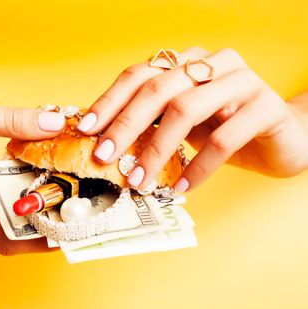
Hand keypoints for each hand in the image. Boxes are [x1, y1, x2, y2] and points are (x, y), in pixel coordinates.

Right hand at [0, 79, 65, 254]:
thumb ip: (9, 121)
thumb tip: (53, 122)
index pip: (3, 237)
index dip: (38, 239)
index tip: (68, 230)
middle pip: (9, 226)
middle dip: (43, 218)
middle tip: (78, 205)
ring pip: (6, 207)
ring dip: (34, 198)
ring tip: (68, 187)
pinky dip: (20, 179)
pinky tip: (42, 165)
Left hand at [77, 47, 307, 191]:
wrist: (281, 139)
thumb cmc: (222, 130)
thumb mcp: (181, 123)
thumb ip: (151, 122)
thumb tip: (101, 142)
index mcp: (187, 62)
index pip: (139, 74)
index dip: (109, 101)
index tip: (85, 129)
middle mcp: (212, 63)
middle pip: (158, 88)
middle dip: (125, 125)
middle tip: (103, 157)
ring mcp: (241, 81)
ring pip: (187, 110)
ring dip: (157, 150)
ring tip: (139, 181)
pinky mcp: (266, 107)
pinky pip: (225, 138)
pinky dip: (198, 167)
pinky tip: (181, 188)